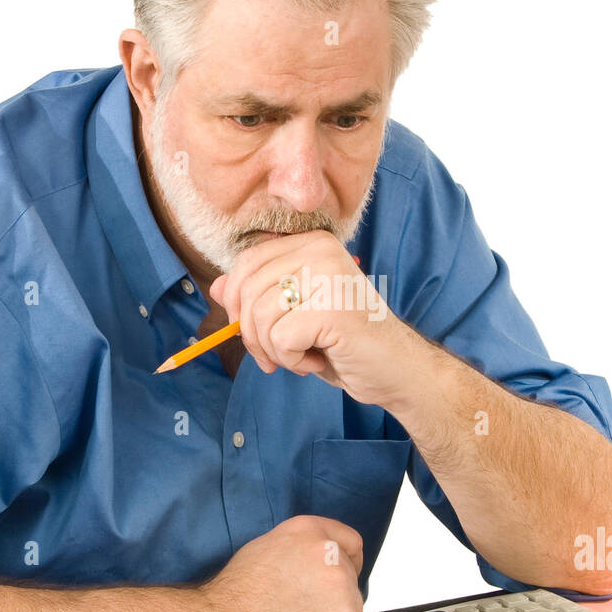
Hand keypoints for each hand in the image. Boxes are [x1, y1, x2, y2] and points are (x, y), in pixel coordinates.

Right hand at [199, 514, 363, 611]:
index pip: (352, 542)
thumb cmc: (237, 592)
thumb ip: (302, 547)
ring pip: (350, 606)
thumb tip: (315, 559)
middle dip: (333, 593)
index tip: (342, 574)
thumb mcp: (268, 546)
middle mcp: (331, 555)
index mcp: (311, 532)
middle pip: (350, 578)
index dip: (347, 561)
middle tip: (304, 608)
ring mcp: (342, 589)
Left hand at [206, 229, 413, 406]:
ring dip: (273, 350)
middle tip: (276, 356)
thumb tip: (217, 287)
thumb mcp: (295, 314)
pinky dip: (292, 361)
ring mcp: (328, 276)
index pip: (247, 262)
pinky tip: (316, 361)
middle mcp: (320, 250)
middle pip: (247, 289)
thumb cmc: (345, 342)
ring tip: (301, 357)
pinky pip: (280, 338)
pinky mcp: (332, 308)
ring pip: (260, 316)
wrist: (394, 368)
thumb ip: (259, 296)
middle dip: (251, 333)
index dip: (236, 301)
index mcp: (312, 243)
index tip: (255, 332)